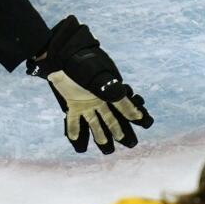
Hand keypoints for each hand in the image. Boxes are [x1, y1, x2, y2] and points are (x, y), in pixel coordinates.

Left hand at [28, 16, 152, 153]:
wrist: (62, 58)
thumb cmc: (83, 66)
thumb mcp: (100, 79)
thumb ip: (114, 94)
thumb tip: (134, 112)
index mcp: (108, 91)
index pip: (123, 104)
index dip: (132, 112)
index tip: (142, 120)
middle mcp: (99, 98)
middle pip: (110, 117)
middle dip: (116, 128)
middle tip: (124, 139)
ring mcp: (86, 102)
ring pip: (94, 121)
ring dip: (98, 133)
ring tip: (105, 145)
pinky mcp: (72, 103)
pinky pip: (74, 119)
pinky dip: (74, 128)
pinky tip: (74, 138)